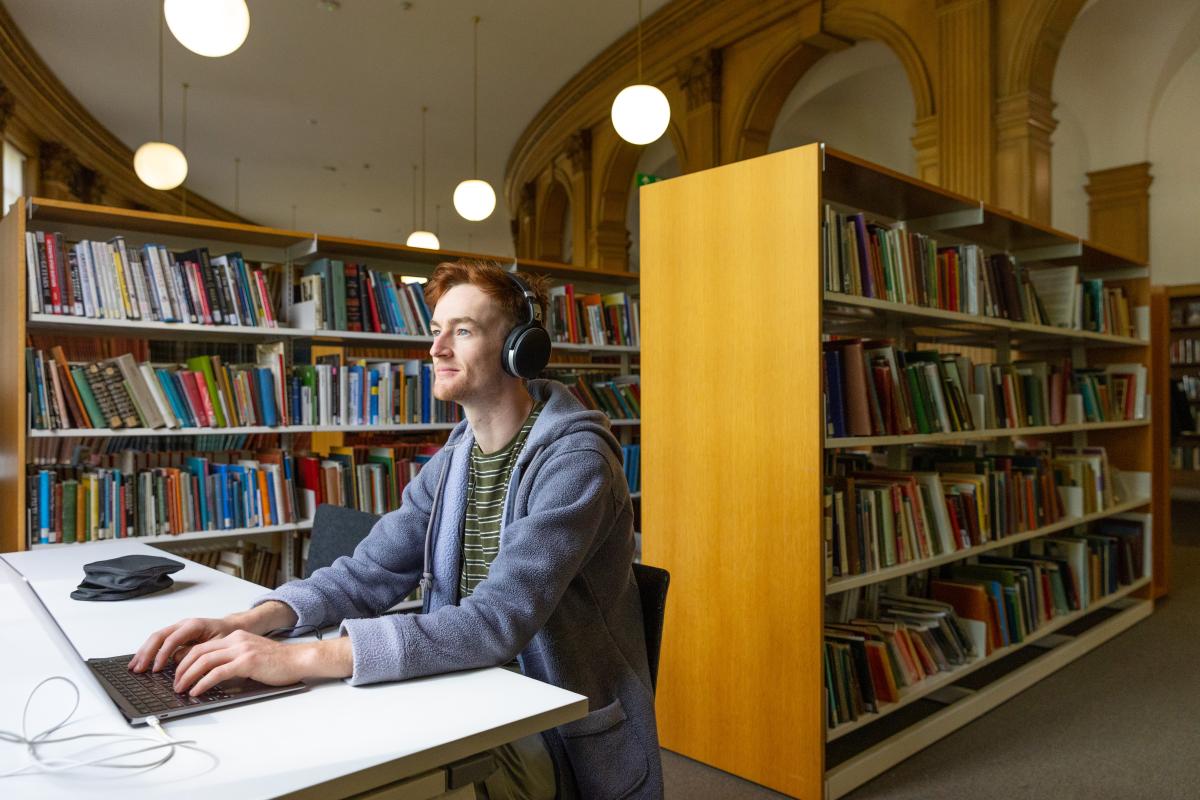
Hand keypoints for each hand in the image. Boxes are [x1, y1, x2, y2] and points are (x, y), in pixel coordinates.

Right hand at [129, 616, 240, 673]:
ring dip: (144, 652)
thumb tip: (178, 662)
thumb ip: (198, 652)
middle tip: (138, 669)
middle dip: (147, 653)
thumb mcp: (216, 645)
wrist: (232, 627)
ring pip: (156, 638)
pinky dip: (149, 651)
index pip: (172, 639)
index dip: (162, 654)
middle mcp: (183, 625)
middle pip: (159, 636)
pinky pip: (160, 641)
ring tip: (134, 666)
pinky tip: (142, 661)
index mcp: (194, 625)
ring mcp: (178, 629)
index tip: (157, 669)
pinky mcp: (176, 635)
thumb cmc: (226, 636)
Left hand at [171, 631, 352, 695]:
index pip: (202, 646)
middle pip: (198, 652)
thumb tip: (211, 676)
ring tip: (181, 689)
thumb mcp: (251, 656)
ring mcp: (241, 649)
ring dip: (188, 676)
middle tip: (174, 683)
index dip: (185, 660)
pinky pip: (217, 672)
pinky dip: (203, 682)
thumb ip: (233, 661)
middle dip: (182, 669)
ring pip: (204, 661)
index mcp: (236, 637)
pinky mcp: (247, 662)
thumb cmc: (278, 663)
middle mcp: (236, 640)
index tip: (177, 673)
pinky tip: (197, 691)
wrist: (298, 660)